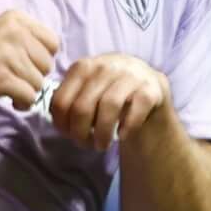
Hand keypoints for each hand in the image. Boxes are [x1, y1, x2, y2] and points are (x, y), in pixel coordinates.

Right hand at [0, 9, 60, 112]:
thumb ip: (21, 38)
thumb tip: (47, 57)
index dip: (42, 58)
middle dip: (34, 77)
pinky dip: (22, 103)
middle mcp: (14, 32)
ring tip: (9, 91)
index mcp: (15, 19)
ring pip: (39, 83)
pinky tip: (10, 100)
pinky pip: (29, 96)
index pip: (52, 41)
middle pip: (47, 64)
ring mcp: (8, 55)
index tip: (27, 65)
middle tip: (15, 80)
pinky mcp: (2, 78)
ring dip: (27, 92)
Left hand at [47, 53, 169, 147]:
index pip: (60, 101)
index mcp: (83, 67)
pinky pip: (135, 111)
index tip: (69, 136)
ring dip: (102, 134)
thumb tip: (58, 124)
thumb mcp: (87, 91)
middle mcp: (105, 65)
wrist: (150, 88)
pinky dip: (126, 128)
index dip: (62, 126)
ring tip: (102, 145)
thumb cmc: (109, 94)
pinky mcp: (151, 88)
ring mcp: (130, 74)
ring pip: (108, 107)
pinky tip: (122, 136)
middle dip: (80, 134)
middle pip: (81, 107)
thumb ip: (69, 101)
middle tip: (86, 145)